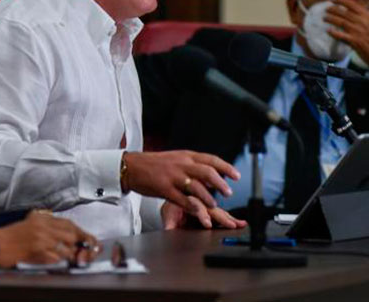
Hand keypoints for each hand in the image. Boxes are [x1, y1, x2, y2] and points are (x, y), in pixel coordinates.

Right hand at [0, 210, 99, 267]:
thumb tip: (65, 230)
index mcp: (41, 218)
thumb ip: (46, 224)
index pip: (68, 223)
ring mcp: (42, 239)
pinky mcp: (39, 251)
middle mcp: (43, 226)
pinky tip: (54, 259)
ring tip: (67, 256)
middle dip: (77, 243)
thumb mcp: (29, 222)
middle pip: (71, 233)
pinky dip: (58, 260)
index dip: (79, 231)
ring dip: (69, 253)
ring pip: (67, 246)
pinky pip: (56, 257)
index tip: (86, 238)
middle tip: (80, 249)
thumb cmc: (10, 236)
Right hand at [123, 150, 239, 209]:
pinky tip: (198, 211)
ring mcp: (173, 176)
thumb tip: (210, 171)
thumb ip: (192, 164)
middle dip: (221, 183)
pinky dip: (192, 206)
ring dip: (208, 197)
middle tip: (229, 193)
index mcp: (186, 156)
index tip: (237, 176)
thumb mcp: (176, 159)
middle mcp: (181, 164)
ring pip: (196, 186)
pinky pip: (181, 198)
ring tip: (214, 205)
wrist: (131, 166)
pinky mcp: (164, 188)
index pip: (211, 159)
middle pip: (207, 172)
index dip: (226, 167)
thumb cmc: (154, 164)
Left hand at [161, 200, 246, 229]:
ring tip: (239, 224)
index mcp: (189, 199)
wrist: (177, 192)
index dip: (202, 215)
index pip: (196, 206)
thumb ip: (169, 222)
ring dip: (229, 218)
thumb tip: (168, 230)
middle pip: (212, 207)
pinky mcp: (212, 209)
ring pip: (219, 210)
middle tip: (231, 225)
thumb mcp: (168, 213)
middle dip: (221, 217)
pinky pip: (222, 212)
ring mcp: (208, 204)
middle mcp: (201, 200)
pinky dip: (231, 218)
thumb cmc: (173, 203)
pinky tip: (241, 223)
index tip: (207, 224)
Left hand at [324, 0, 368, 68]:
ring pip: (341, 22)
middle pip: (344, 13)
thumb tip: (359, 7)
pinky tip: (328, 31)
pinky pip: (341, 35)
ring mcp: (358, 31)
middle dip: (333, 9)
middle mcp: (362, 22)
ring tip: (324, 18)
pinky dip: (334, 33)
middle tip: (326, 9)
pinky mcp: (355, 41)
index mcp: (367, 16)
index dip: (341, 0)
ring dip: (331, 19)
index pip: (352, 5)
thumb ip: (364, 14)